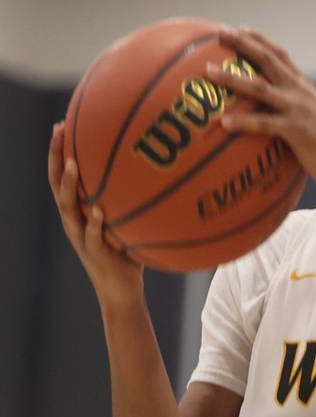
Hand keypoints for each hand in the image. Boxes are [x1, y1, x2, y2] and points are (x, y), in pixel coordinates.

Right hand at [48, 122, 143, 311]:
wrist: (123, 292)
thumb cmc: (129, 254)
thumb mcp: (128, 222)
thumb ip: (133, 200)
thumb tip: (158, 171)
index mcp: (79, 211)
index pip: (63, 176)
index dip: (58, 152)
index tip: (61, 124)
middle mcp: (74, 221)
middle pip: (57, 185)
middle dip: (56, 157)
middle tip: (59, 131)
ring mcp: (82, 238)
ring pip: (68, 208)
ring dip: (69, 186)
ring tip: (72, 164)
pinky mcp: (95, 255)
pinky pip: (92, 237)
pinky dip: (94, 223)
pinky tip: (98, 210)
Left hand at [206, 27, 315, 194]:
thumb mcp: (314, 120)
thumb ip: (295, 111)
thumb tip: (272, 115)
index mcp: (304, 87)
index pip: (280, 55)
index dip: (259, 40)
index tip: (240, 29)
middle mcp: (300, 91)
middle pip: (267, 60)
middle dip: (242, 44)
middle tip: (219, 32)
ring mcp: (298, 109)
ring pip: (258, 87)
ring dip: (231, 78)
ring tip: (207, 72)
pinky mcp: (296, 130)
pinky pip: (263, 124)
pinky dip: (243, 121)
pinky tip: (224, 122)